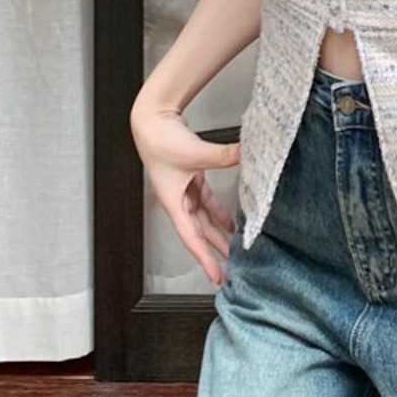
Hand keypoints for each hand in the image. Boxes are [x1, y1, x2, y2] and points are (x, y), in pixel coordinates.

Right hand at [130, 104, 240, 285]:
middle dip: (214, 252)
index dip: (205, 259)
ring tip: (234, 250)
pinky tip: (231, 221)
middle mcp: (178, 200)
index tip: (217, 276)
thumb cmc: (159, 139)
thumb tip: (246, 156)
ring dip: (218, 234)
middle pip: (199, 233)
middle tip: (229, 271)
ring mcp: (184, 191)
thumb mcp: (195, 152)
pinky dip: (219, 213)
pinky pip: (206, 202)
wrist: (151, 120)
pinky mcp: (191, 179)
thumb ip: (223, 156)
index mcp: (172, 202)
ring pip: (203, 220)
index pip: (191, 238)